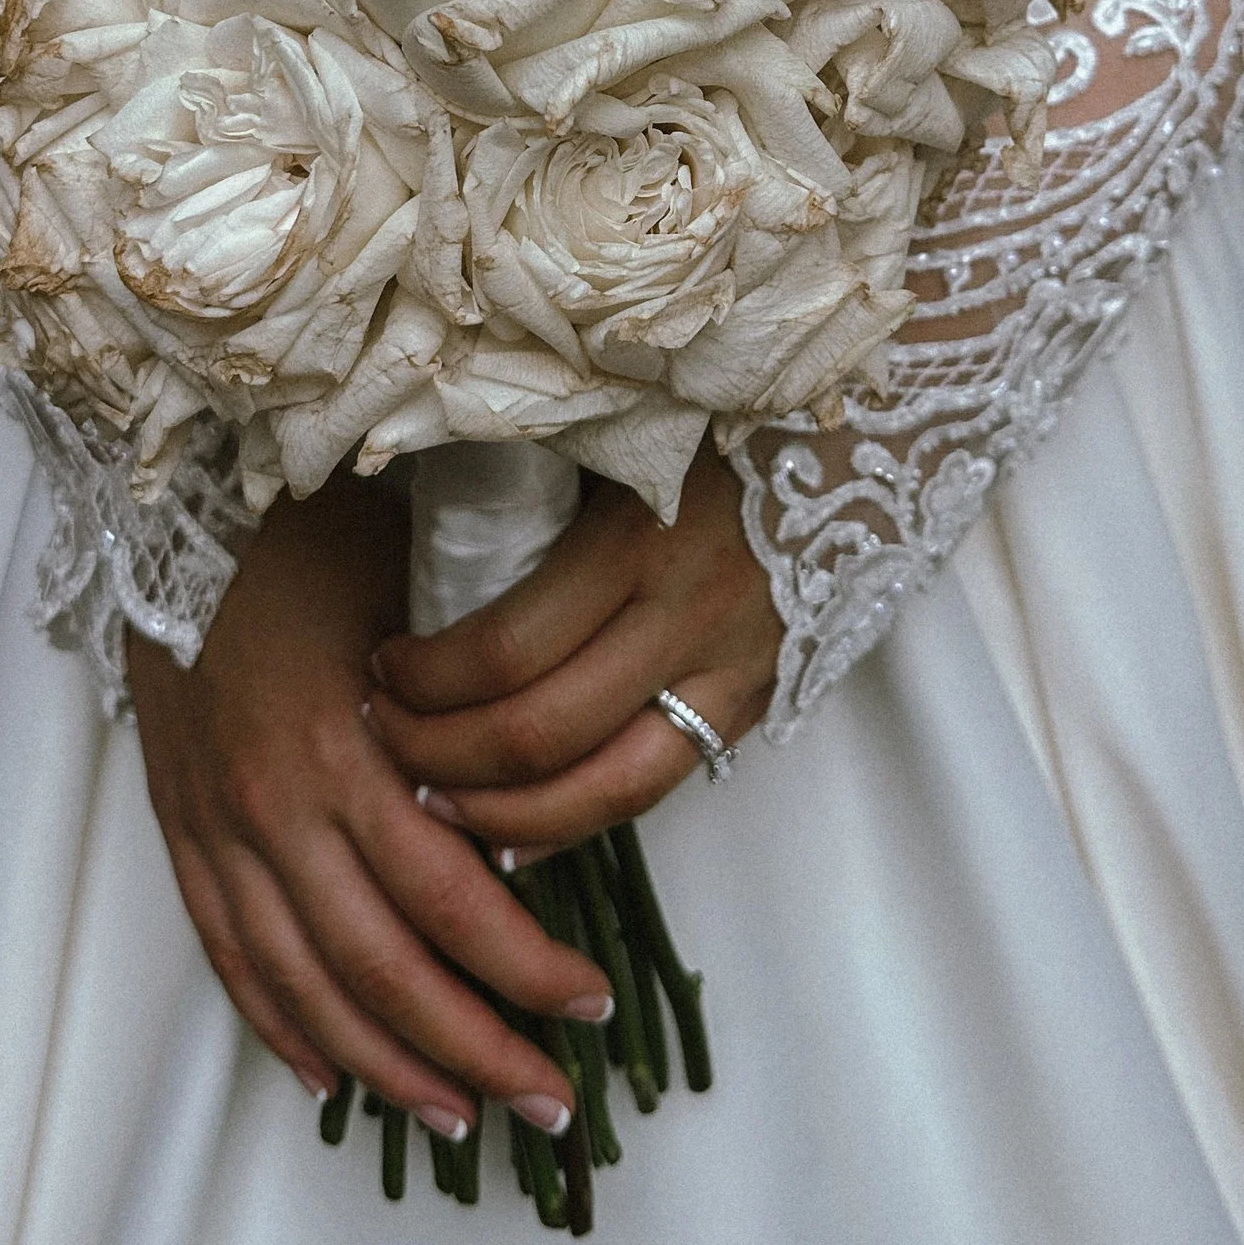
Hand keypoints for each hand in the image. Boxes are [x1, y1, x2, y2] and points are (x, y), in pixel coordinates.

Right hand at [125, 471, 606, 1141]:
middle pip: (381, 965)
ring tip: (460, 1119)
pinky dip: (279, 1024)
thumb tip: (536, 793)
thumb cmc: (313, 522)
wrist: (171, 482)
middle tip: (551, 1104)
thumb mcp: (415, 587)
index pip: (449, 896)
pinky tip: (330, 1076)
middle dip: (472, 1047)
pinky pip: (227, 950)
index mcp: (344, 746)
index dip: (522, 967)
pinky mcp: (176, 822)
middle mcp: (274, 804)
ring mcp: (214, 823)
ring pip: (304, 981)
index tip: (588, 1007)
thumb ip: (469, 697)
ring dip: (386, 1063)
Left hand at [366, 448, 778, 852]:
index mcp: (640, 538)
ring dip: (506, 815)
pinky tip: (521, 835)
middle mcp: (691, 615)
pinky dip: (581, 821)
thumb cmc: (715, 409)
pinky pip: (662, 784)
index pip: (507, 650)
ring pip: (609, 788)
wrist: (866, 424)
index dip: (425, 680)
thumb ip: (535, 478)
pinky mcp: (759, 696)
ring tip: (436, 804)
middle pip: (544, 734)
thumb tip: (418, 522)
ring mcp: (735, 667)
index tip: (377, 667)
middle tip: (382, 739)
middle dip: (441, 754)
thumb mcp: (618, 428)